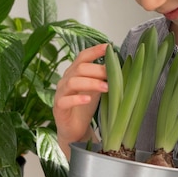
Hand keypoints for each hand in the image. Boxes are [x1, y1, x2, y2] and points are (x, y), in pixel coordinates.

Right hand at [53, 43, 108, 157]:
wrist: (75, 129)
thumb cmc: (85, 106)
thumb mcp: (96, 89)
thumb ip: (103, 78)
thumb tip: (119, 67)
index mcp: (75, 72)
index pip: (83, 56)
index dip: (94, 51)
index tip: (108, 47)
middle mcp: (66, 79)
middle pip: (80, 68)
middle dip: (98, 70)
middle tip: (113, 76)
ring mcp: (60, 93)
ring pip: (73, 82)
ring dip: (91, 83)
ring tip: (106, 88)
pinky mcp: (58, 108)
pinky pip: (65, 100)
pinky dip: (77, 99)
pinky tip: (87, 100)